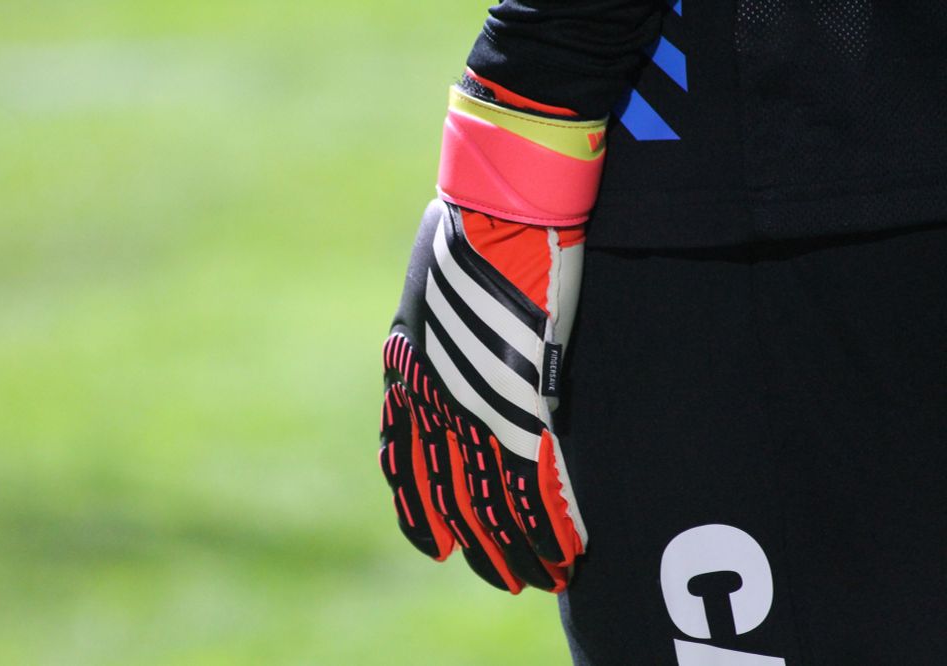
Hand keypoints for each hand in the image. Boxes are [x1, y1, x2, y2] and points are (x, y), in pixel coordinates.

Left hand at [378, 200, 585, 592]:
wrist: (498, 212)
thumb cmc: (468, 232)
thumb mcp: (425, 287)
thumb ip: (428, 330)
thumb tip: (436, 339)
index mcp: (406, 375)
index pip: (405, 464)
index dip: (422, 511)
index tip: (436, 544)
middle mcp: (433, 403)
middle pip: (450, 495)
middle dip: (476, 543)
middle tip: (499, 576)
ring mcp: (476, 408)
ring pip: (492, 503)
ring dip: (517, 550)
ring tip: (538, 580)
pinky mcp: (523, 406)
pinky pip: (532, 486)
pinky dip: (548, 526)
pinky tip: (563, 554)